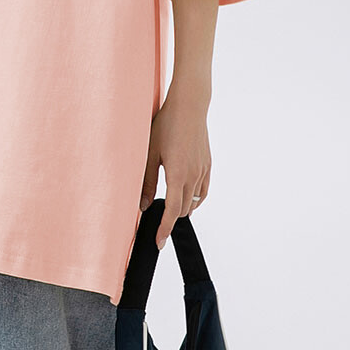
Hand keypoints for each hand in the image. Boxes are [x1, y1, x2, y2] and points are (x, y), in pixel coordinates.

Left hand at [138, 93, 211, 250]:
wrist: (189, 106)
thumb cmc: (166, 125)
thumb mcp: (149, 152)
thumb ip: (147, 181)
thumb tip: (142, 205)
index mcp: (177, 175)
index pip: (171, 212)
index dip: (164, 229)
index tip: (159, 242)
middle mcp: (193, 176)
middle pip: (182, 210)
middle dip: (169, 219)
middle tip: (156, 222)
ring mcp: (203, 171)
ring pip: (194, 202)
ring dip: (181, 209)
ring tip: (168, 209)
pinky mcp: (207, 165)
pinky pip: (203, 190)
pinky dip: (194, 199)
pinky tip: (186, 197)